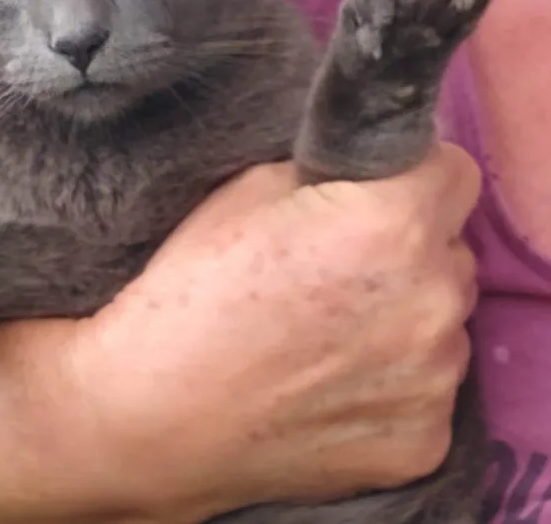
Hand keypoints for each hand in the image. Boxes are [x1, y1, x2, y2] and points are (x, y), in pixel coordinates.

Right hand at [89, 141, 479, 520]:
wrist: (156, 412)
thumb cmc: (194, 288)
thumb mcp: (252, 188)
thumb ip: (333, 174)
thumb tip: (369, 177)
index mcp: (395, 224)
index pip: (454, 171)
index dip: (413, 174)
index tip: (377, 192)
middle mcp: (435, 299)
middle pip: (449, 248)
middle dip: (409, 245)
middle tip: (339, 264)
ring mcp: (436, 379)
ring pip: (442, 318)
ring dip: (405, 313)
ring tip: (329, 330)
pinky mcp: (424, 439)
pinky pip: (427, 386)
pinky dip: (393, 379)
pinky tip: (330, 382)